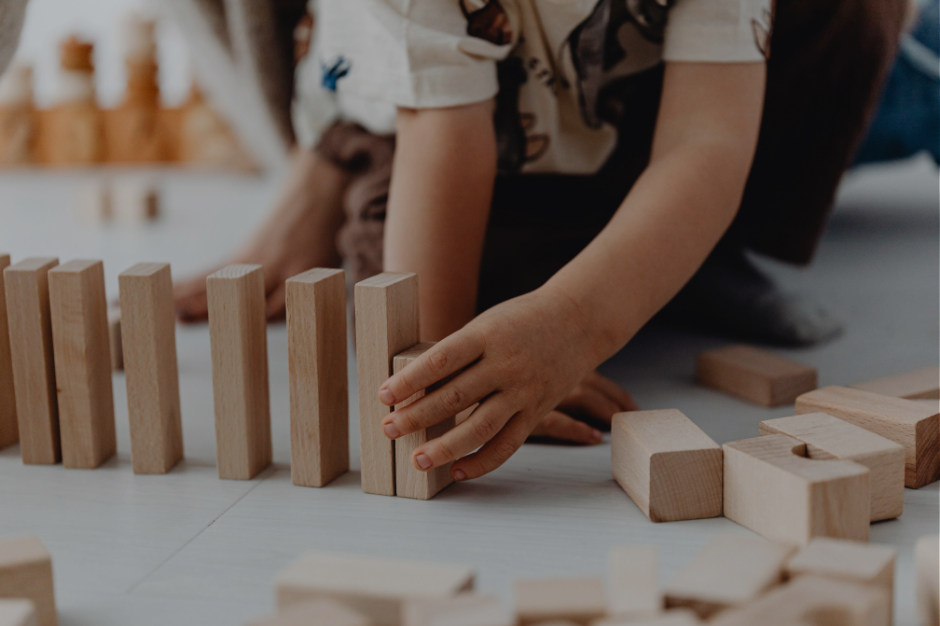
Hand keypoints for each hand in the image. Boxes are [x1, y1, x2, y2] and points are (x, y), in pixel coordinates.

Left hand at [378, 287, 635, 479]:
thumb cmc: (521, 320)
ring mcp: (524, 390)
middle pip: (455, 397)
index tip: (383, 395)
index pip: (441, 360)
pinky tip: (457, 471)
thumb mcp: (487, 323)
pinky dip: (481, 461)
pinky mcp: (537, 411)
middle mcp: (506, 364)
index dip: (410, 380)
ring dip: (446, 447)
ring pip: (480, 427)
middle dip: (417, 416)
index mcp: (487, 335)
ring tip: (417, 460)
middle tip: (388, 429)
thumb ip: (457, 353)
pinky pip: (507, 444)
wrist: (578, 320)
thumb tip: (415, 386)